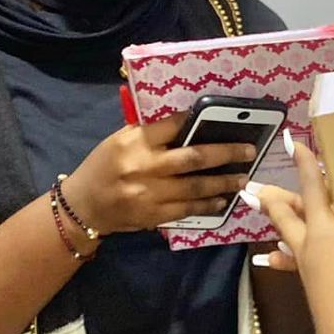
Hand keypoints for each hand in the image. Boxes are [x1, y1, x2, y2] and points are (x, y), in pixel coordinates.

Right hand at [58, 113, 258, 235]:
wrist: (83, 206)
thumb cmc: (103, 166)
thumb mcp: (120, 141)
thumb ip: (150, 135)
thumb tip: (189, 128)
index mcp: (135, 142)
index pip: (174, 126)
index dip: (199, 121)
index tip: (224, 117)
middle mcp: (145, 167)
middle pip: (194, 158)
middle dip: (226, 153)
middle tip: (249, 151)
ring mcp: (150, 194)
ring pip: (195, 188)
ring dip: (223, 183)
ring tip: (242, 178)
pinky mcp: (153, 216)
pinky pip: (187, 209)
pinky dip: (207, 205)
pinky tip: (222, 200)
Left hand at [254, 143, 333, 333]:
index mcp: (322, 231)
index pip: (312, 189)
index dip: (305, 165)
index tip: (292, 143)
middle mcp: (308, 248)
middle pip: (286, 217)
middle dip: (273, 201)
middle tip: (253, 189)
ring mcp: (308, 271)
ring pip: (288, 240)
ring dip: (279, 226)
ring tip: (267, 217)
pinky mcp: (314, 290)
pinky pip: (295, 264)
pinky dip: (286, 256)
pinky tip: (281, 260)